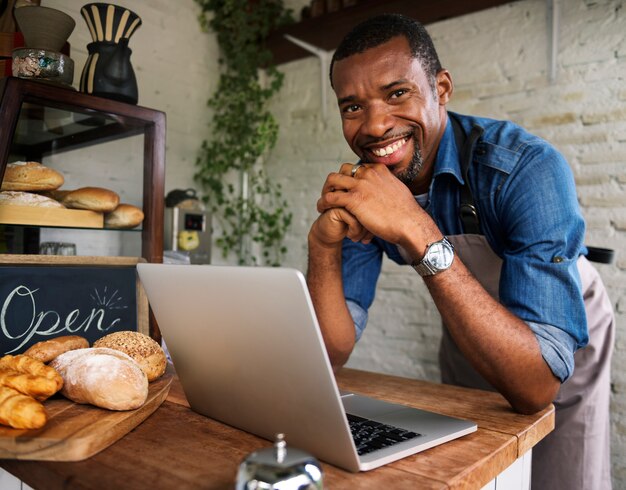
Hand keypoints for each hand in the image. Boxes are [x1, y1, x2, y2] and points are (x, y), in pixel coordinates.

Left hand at [317, 163, 432, 245]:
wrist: (410, 224)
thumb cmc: (407, 214)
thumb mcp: (398, 191)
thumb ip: (387, 186)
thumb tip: (386, 189)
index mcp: (378, 170)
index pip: (356, 167)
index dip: (348, 178)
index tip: (345, 189)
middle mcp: (368, 173)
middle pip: (342, 170)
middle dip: (335, 182)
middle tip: (331, 194)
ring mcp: (360, 185)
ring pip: (332, 180)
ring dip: (325, 190)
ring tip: (323, 202)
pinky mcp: (353, 199)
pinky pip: (329, 198)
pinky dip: (322, 203)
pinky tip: (322, 210)